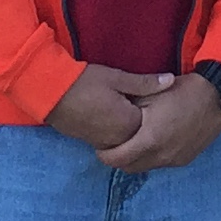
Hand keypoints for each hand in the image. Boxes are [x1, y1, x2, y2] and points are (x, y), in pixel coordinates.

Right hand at [46, 63, 172, 151]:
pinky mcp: (90, 142)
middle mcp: (118, 139)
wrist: (50, 93)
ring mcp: (103, 143)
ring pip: (125, 139)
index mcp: (129, 123)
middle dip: (144, 121)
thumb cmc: (85, 82)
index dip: (154, 108)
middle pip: (139, 134)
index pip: (152, 121)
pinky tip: (112, 115)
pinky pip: (111, 141)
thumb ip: (145, 83)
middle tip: (140, 102)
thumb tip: (171, 80)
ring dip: (128, 127)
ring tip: (126, 107)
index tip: (154, 97)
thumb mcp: (117, 78)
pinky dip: (115, 131)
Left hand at [96, 74, 220, 171]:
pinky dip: (154, 156)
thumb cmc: (180, 91)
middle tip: (116, 145)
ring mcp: (175, 160)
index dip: (105, 155)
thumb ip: (128, 110)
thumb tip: (111, 119)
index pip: (117, 159)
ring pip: (147, 167)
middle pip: (130, 168)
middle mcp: (161, 156)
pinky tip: (157, 140)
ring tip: (137, 141)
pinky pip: (162, 163)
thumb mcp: (150, 95)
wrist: (216, 96)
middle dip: (120, 159)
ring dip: (138, 158)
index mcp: (149, 140)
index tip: (101, 147)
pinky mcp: (186, 159)